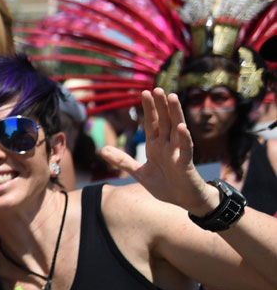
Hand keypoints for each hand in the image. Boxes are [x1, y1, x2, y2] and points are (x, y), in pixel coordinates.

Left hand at [98, 89, 217, 215]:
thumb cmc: (165, 185)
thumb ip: (123, 161)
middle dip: (160, 106)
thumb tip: (103, 149)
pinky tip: (182, 127)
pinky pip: (186, 149)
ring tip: (172, 97)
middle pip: (164, 122)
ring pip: (176, 129)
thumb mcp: (139, 173)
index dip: (148, 109)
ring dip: (175, 113)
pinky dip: (184, 138)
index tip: (144, 92)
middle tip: (157, 88)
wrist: (183, 201)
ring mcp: (178, 153)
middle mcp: (168, 145)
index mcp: (156, 146)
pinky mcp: (186, 164)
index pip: (151, 124)